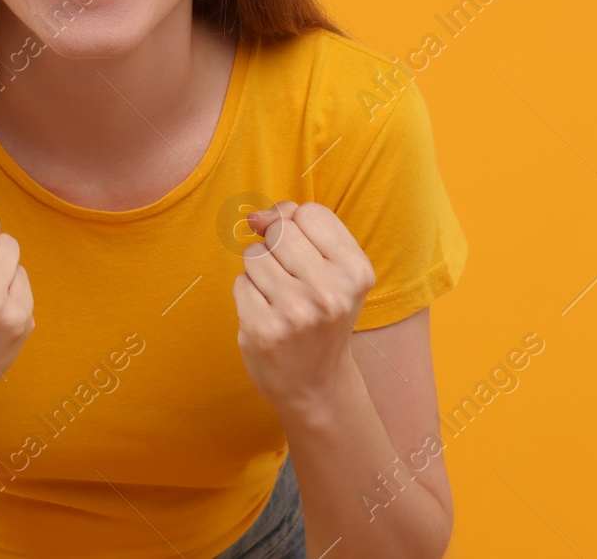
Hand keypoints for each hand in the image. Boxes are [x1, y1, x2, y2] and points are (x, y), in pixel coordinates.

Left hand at [232, 200, 375, 415]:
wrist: (316, 385)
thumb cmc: (323, 319)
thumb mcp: (334, 273)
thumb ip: (302, 231)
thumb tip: (257, 216)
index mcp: (356, 272)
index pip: (310, 212)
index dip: (297, 223)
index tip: (301, 249)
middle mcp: (330, 292)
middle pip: (279, 229)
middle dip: (275, 245)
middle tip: (289, 277)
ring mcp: (295, 312)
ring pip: (254, 254)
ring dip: (259, 271)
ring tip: (280, 298)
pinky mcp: (263, 329)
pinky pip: (240, 283)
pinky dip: (248, 295)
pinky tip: (267, 315)